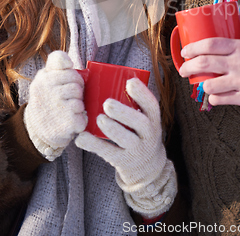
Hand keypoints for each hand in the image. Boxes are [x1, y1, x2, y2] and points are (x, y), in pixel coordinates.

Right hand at [24, 50, 86, 160]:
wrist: (36, 130)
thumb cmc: (47, 100)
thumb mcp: (45, 78)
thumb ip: (56, 63)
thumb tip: (68, 62)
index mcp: (43, 78)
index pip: (66, 66)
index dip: (72, 75)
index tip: (69, 82)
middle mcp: (48, 90)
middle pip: (77, 83)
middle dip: (77, 91)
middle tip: (68, 100)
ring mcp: (58, 106)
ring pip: (80, 98)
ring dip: (78, 106)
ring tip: (68, 111)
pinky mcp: (68, 122)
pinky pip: (84, 116)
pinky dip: (81, 120)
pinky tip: (70, 121)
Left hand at [75, 78, 176, 217]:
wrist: (147, 167)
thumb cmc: (139, 132)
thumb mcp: (144, 119)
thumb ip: (132, 104)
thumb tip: (106, 77)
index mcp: (153, 120)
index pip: (152, 105)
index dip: (142, 93)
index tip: (129, 82)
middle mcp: (149, 135)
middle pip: (141, 123)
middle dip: (124, 112)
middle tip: (107, 103)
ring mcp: (137, 150)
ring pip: (126, 140)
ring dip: (112, 128)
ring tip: (99, 118)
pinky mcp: (123, 161)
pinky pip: (109, 153)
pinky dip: (94, 145)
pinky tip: (81, 137)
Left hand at [180, 37, 239, 109]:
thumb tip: (223, 39)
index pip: (210, 44)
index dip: (193, 48)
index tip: (185, 52)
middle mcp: (239, 64)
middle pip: (204, 63)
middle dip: (188, 67)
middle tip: (183, 70)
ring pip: (209, 84)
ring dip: (203, 84)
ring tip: (203, 83)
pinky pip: (220, 100)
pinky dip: (214, 98)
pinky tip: (214, 96)